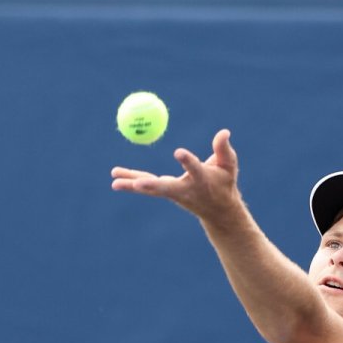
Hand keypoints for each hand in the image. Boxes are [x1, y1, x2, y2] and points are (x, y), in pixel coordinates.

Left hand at [110, 129, 241, 221]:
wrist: (217, 210)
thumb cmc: (224, 183)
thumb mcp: (229, 166)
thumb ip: (224, 150)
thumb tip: (224, 132)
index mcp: (202, 180)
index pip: (194, 169)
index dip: (187, 161)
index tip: (179, 152)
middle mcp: (184, 189)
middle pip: (166, 187)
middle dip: (151, 186)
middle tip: (137, 184)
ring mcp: (172, 193)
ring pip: (151, 188)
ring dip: (132, 184)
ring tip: (114, 179)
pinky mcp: (165, 192)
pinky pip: (146, 187)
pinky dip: (131, 182)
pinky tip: (116, 179)